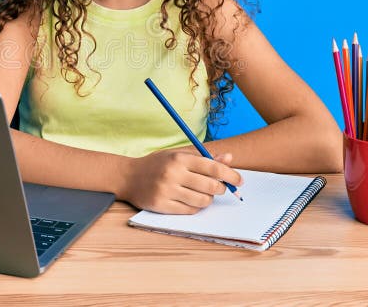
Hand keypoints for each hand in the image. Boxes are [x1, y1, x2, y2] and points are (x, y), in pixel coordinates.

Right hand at [118, 150, 242, 213]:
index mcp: (179, 158)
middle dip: (220, 189)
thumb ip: (204, 158)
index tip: (239, 180)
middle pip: (211, 186)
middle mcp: (173, 173)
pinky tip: (191, 201)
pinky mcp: (161, 205)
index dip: (230, 175)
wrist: (127, 176)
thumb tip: (229, 159)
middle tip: (220, 188)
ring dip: (208, 200)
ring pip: (202, 201)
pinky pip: (189, 211)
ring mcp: (167, 191)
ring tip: (203, 195)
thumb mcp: (178, 155)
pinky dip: (196, 208)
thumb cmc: (157, 165)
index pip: (213, 167)